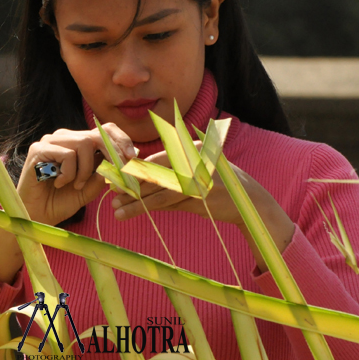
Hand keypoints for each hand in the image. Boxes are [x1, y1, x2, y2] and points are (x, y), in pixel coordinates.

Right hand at [0, 123, 135, 285]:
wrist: (36, 216)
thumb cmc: (60, 202)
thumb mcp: (90, 188)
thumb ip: (104, 173)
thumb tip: (126, 158)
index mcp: (78, 143)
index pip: (104, 129)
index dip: (121, 140)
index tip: (133, 157)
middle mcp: (64, 137)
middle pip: (97, 134)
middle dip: (111, 155)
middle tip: (115, 175)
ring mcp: (50, 141)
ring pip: (83, 144)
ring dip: (84, 170)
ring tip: (74, 185)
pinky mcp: (39, 150)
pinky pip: (67, 155)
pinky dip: (69, 173)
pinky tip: (58, 183)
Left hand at [110, 149, 295, 267]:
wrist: (249, 203)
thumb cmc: (217, 188)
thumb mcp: (194, 175)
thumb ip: (169, 176)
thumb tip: (137, 180)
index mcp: (190, 147)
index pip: (156, 159)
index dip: (133, 169)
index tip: (114, 177)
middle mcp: (193, 158)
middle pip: (153, 173)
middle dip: (129, 184)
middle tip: (110, 192)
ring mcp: (197, 177)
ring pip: (157, 190)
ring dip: (134, 200)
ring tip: (115, 208)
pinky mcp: (198, 196)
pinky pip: (166, 202)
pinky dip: (146, 208)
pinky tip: (129, 212)